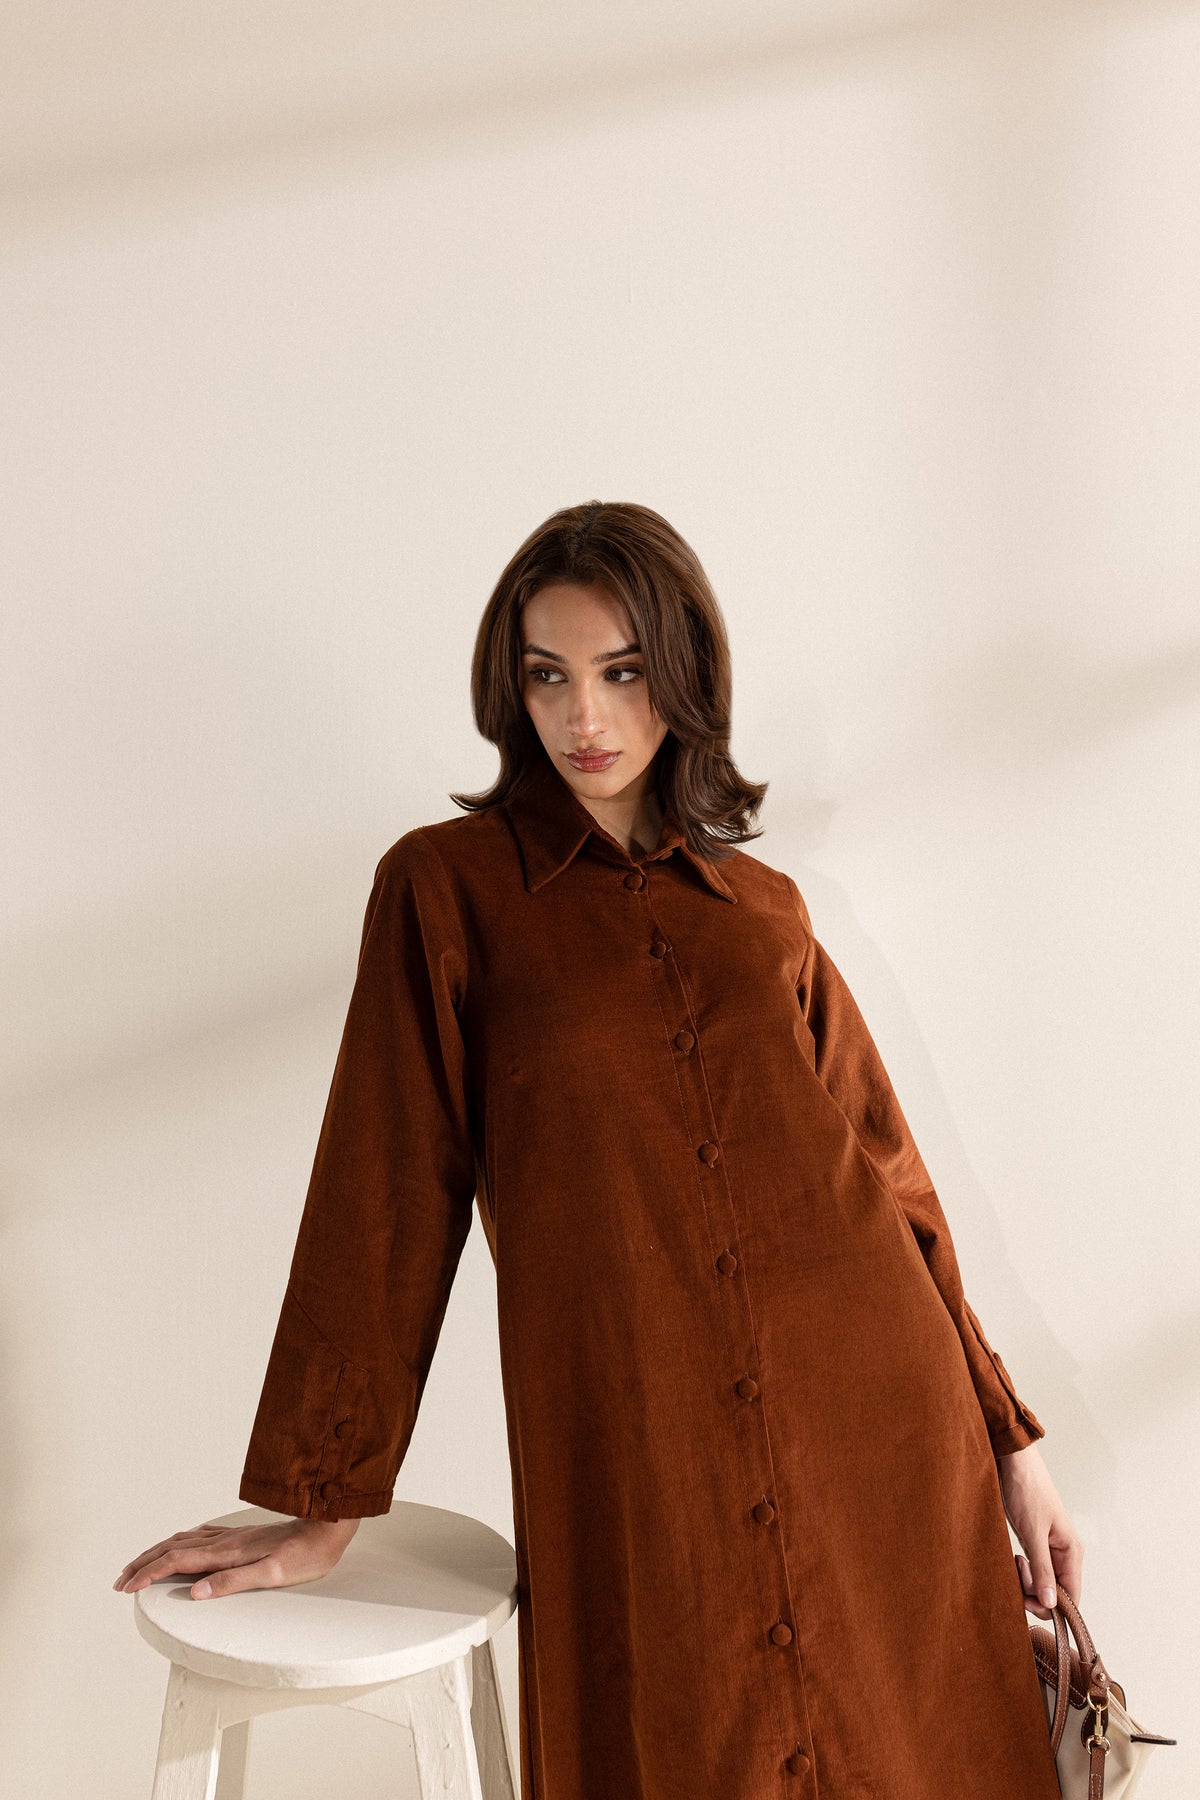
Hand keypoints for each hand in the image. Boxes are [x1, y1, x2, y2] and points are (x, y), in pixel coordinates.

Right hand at [113, 1515, 361, 1600]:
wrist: (325, 1526)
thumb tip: (195, 1592)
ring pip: (182, 1539)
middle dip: (143, 1563)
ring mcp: (231, 1535)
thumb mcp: (272, 1574)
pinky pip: (198, 1536)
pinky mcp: (240, 1535)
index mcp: (226, 1552)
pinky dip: (177, 1543)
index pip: (176, 1561)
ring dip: (156, 1552)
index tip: (126, 1587)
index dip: (148, 1574)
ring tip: (139, 1565)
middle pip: (172, 1547)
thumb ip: (233, 1582)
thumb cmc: (304, 1555)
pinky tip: (178, 1546)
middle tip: (120, 1581)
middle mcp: (224, 1540)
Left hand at [995, 1441, 1082, 1620]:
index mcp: (1072, 1551)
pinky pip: (1034, 1570)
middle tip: (1017, 1574)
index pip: (1071, 1597)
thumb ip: (1042, 1570)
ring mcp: (1050, 1549)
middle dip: (1035, 1592)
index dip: (1052, 1607)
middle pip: (1056, 1593)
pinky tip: (1014, 1558)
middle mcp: (1065, 1553)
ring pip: (1043, 1582)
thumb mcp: (1032, 1533)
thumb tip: (1051, 1604)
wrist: (1013, 1461)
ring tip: (1015, 1561)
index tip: (1028, 1602)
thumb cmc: (1026, 1490)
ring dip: (1027, 1581)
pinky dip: (1023, 1571)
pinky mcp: (1036, 1544)